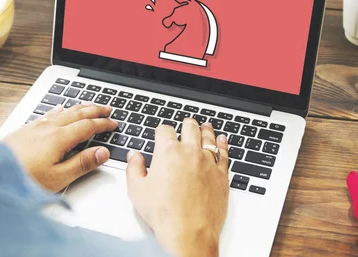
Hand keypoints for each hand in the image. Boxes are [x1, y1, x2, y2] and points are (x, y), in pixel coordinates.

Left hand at [2, 103, 116, 191]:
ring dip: (80, 107)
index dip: (103, 124)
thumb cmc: (22, 179)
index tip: (113, 123)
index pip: (88, 126)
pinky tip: (60, 108)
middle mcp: (49, 127)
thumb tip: (103, 152)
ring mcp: (36, 126)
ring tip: (90, 105)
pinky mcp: (25, 129)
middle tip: (108, 108)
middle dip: (95, 110)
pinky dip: (60, 109)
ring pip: (64, 111)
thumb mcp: (57, 178)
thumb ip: (82, 164)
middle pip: (78, 113)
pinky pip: (49, 113)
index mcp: (60, 138)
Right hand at [126, 119, 228, 256]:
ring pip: (208, 137)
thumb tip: (134, 156)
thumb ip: (134, 168)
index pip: (165, 130)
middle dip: (186, 124)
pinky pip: (224, 153)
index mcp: (168, 152)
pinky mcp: (221, 174)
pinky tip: (222, 141)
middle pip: (190, 127)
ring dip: (206, 129)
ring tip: (205, 126)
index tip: (161, 133)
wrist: (189, 233)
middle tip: (185, 124)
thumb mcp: (137, 190)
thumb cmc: (164, 214)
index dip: (161, 130)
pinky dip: (223, 144)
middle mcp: (190, 152)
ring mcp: (207, 162)